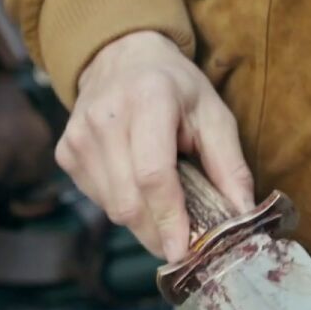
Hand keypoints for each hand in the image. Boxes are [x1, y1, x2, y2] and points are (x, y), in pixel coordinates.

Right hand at [55, 30, 254, 261]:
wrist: (122, 56)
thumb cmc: (176, 88)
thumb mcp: (213, 114)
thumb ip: (230, 165)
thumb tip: (244, 217)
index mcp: (148, 100)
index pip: (154, 175)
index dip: (169, 219)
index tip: (183, 253)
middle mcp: (105, 118)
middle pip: (129, 200)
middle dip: (158, 232)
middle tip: (183, 245)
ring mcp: (79, 136)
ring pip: (112, 207)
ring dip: (143, 222)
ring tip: (164, 210)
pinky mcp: (66, 152)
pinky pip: (98, 199)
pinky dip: (123, 206)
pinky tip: (137, 187)